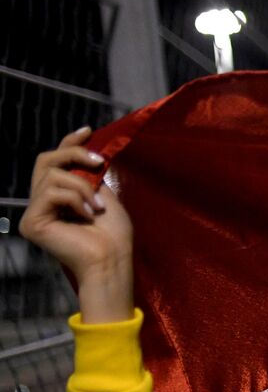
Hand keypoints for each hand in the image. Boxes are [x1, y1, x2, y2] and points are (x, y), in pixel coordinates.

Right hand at [19, 127, 134, 322]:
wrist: (112, 260)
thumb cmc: (113, 235)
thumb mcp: (105, 196)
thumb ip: (90, 175)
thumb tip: (88, 151)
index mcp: (58, 195)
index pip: (54, 161)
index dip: (69, 143)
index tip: (88, 131)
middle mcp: (41, 202)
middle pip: (45, 160)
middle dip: (73, 154)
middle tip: (98, 162)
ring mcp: (34, 212)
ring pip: (52, 176)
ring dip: (82, 186)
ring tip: (98, 206)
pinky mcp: (31, 222)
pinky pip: (50, 193)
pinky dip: (75, 199)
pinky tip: (87, 215)